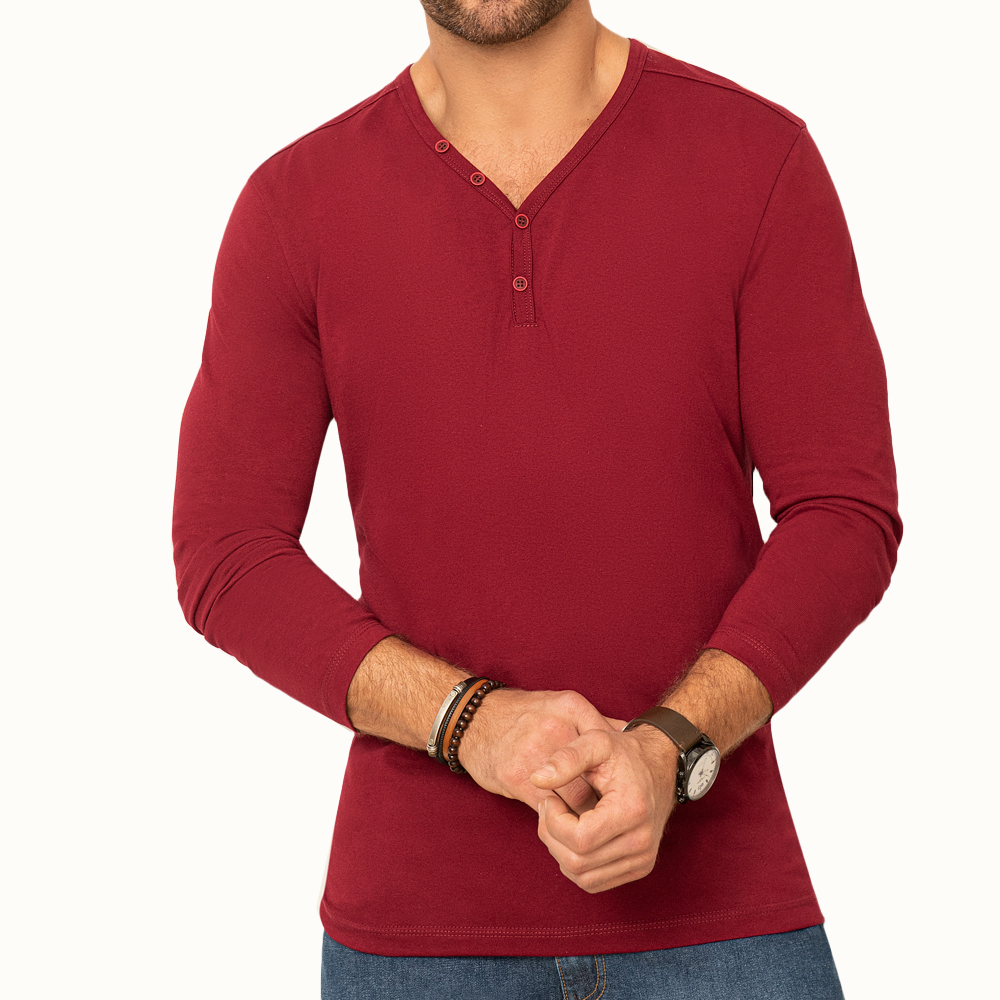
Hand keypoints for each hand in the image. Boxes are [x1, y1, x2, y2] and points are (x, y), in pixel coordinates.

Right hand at [459, 689, 614, 813]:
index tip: (621, 787)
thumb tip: (631, 731)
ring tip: (592, 823)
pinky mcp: (517, 778)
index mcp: (572, 707)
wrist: (474, 720)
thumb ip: (596, 720)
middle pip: (597, 773)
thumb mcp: (561, 705)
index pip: (608, 741)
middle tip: (612, 813)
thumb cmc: (523, 716)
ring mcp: (536, 754)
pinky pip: (549, 810)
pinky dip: (559, 820)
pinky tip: (563, 821)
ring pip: (576, 798)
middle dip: (606, 798)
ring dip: (585, 815)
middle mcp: (557, 728)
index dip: (617, 769)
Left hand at [530, 722, 678, 892]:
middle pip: (577, 861)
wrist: (661, 765)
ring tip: (559, 822)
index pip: (579, 839)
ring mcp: (643, 859)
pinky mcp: (640, 867)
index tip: (550, 798)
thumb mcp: (596, 742)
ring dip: (560, 852)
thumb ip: (566, 758)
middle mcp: (642, 842)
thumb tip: (536, 779)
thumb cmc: (625, 753)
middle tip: (549, 809)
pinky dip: (574, 865)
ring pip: (583, 877)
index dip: (553, 821)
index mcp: (632, 811)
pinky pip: (594, 882)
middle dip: (551, 836)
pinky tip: (571, 837)